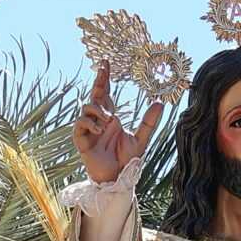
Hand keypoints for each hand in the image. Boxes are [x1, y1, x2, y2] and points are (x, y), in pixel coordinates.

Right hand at [72, 62, 164, 184]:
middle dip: (98, 80)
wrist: (118, 178)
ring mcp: (88, 129)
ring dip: (98, 110)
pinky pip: (80, 124)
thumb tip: (160, 103)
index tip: (105, 63)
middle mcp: (98, 120)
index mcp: (110, 117)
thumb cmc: (128, 160)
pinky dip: (90, 123)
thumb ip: (149, 122)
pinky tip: (100, 128)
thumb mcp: (141, 139)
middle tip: (103, 68)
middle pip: (95, 94)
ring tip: (109, 120)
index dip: (104, 78)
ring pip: (86, 107)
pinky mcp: (81, 139)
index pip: (106, 93)